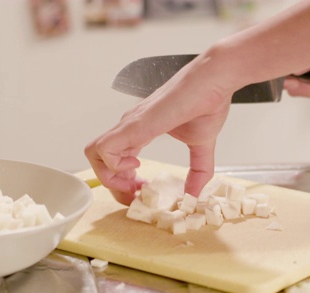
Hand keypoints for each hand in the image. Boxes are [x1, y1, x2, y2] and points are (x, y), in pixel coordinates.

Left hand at [85, 61, 232, 205]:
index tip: (142, 192)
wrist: (216, 79)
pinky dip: (114, 166)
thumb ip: (198, 172)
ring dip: (109, 177)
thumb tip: (194, 196)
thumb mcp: (202, 145)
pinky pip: (105, 149)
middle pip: (97, 158)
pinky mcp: (136, 124)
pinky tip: (137, 165)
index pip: (115, 158)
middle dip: (112, 185)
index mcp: (141, 129)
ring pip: (93, 153)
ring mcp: (130, 124)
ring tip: (135, 185)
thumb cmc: (208, 102)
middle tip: (136, 196)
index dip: (123, 182)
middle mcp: (130, 126)